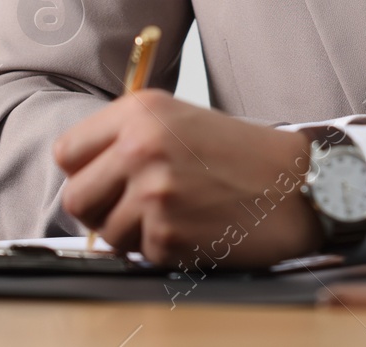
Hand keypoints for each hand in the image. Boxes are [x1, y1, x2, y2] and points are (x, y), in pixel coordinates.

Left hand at [53, 90, 321, 269]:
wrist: (298, 184)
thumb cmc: (243, 155)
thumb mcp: (181, 120)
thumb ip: (128, 138)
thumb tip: (84, 173)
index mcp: (140, 111)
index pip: (67, 151)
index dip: (83, 172)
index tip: (102, 180)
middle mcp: (140, 147)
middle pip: (76, 197)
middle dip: (99, 210)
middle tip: (132, 209)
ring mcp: (153, 191)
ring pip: (105, 232)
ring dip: (133, 234)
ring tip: (174, 215)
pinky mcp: (168, 233)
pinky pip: (140, 254)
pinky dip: (163, 250)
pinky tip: (194, 229)